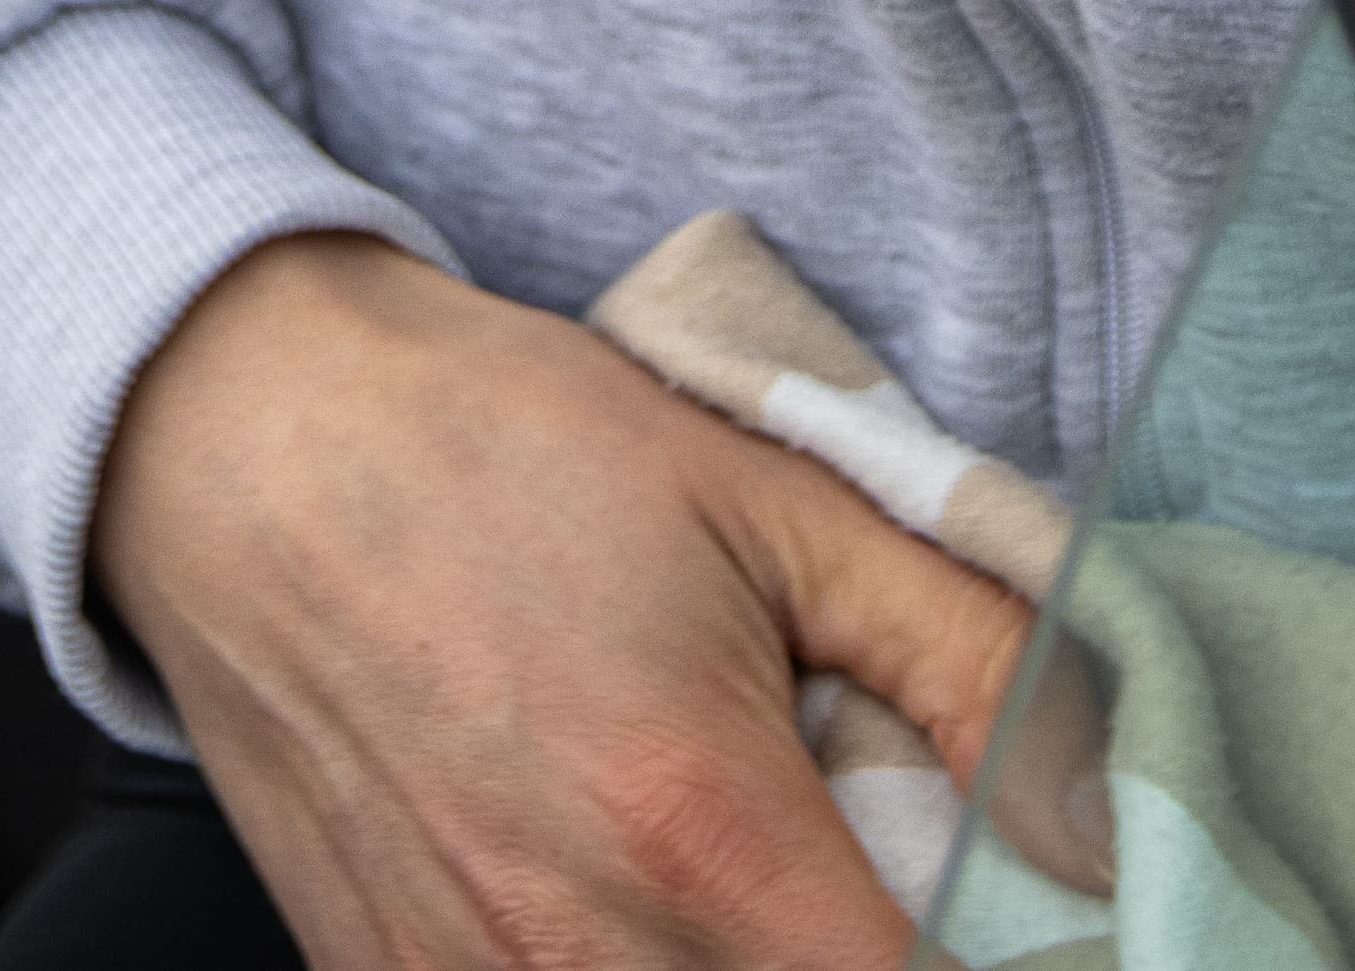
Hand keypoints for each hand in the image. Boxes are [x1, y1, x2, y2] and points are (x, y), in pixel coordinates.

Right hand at [95, 232, 1074, 969]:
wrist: (241, 436)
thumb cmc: (492, 446)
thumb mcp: (769, 496)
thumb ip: (978, 656)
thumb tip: (1114, 804)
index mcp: (699, 834)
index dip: (1021, 964)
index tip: (1035, 919)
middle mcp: (579, 961)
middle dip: (875, 952)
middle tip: (876, 872)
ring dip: (753, 958)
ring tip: (746, 871)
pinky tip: (629, 892)